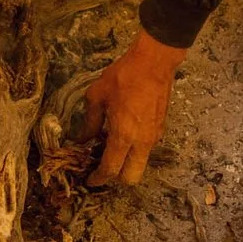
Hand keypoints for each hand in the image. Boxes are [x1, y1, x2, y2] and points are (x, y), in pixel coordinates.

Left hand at [80, 29, 186, 186]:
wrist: (154, 62)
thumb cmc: (123, 76)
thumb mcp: (97, 96)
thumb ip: (89, 122)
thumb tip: (82, 139)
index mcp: (124, 136)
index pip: (111, 170)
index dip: (98, 179)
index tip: (89, 179)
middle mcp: (141, 142)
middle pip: (131, 178)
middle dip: (115, 178)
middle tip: (101, 167)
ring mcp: (154, 137)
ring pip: (140, 165)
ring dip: (125, 164)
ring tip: (109, 147)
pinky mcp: (160, 129)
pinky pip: (146, 150)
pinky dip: (133, 151)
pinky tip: (123, 134)